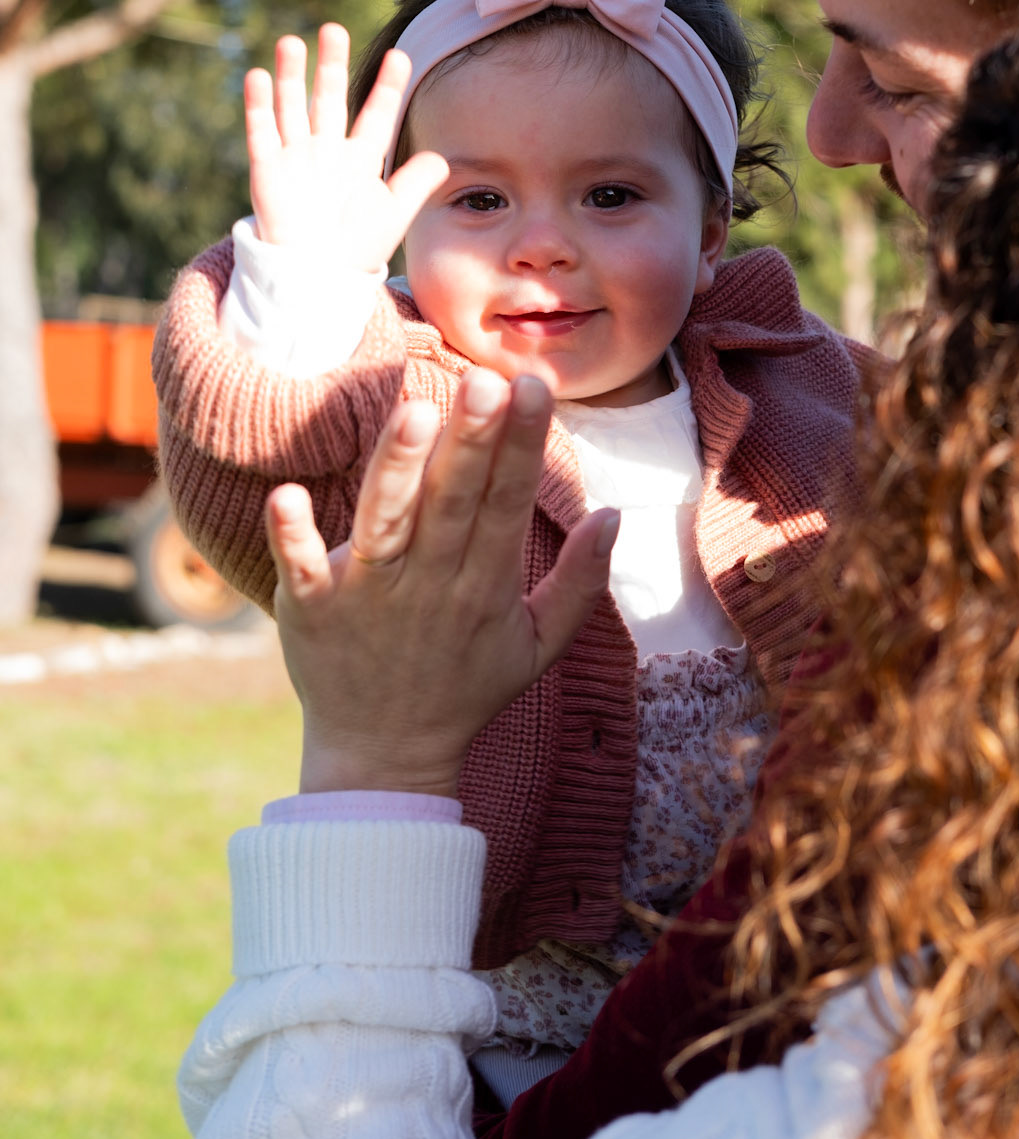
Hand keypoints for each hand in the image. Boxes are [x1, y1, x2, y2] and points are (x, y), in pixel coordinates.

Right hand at [244, 22, 448, 272]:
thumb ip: (416, 183)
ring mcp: (296, 156)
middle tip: (334, 30)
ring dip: (292, 75)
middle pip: (330, 98)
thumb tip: (442, 156)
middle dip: (332, 65)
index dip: (388, 86)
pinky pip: (262, 131)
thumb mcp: (394, 214)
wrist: (315, 277)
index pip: (376, 114)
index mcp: (360, 159)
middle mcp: (328, 150)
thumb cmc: (356, 248)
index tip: (401, 56)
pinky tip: (260, 76)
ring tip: (293, 42)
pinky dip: (259, 105)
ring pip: (293, 106)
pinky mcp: (267, 169)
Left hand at [263, 369, 618, 796]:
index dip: (522, 446)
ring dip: (397, 470)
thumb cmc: (466, 687)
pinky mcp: (312, 610)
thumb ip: (580, 582)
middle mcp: (429, 584)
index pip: (507, 504)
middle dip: (472, 441)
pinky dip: (293, 537)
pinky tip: (286, 496)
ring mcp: (368, 596)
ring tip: (414, 412)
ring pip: (386, 524)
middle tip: (485, 381)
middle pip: (453, 502)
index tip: (533, 387)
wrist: (385, 758)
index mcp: (485, 586)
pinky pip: (299, 569)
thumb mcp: (539, 645)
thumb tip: (612, 513)